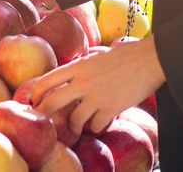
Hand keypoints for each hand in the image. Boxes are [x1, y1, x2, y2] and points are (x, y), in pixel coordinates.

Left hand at [32, 36, 165, 133]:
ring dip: (74, 126)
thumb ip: (83, 67)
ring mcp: (97, 96)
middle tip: (44, 118)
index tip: (33, 100)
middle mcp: (83, 81)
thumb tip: (73, 76)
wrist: (149, 59)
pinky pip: (96, 125)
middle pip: (53, 102)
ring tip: (76, 127)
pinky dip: (95, 127)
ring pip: (75, 119)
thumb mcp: (97, 56)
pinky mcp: (112, 108)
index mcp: (78, 66)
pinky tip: (97, 124)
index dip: (36, 93)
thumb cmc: (126, 54)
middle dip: (44, 112)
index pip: (47, 80)